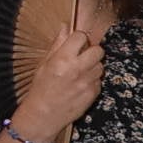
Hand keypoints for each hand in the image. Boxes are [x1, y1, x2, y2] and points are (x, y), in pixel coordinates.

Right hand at [13, 25, 103, 141]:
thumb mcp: (44, 64)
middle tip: (81, 57)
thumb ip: (57, 45)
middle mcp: (77, 69)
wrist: (44, 115)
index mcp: (62, 59)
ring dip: (93, 66)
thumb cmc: (41, 88)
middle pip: (98, 50)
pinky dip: (92, 80)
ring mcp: (87, 82)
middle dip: (91, 51)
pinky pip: (99, 80)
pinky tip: (80, 85)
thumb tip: (66, 26)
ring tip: (79, 73)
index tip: (75, 43)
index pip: (81, 37)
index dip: (78, 39)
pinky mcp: (94, 93)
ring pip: (100, 65)